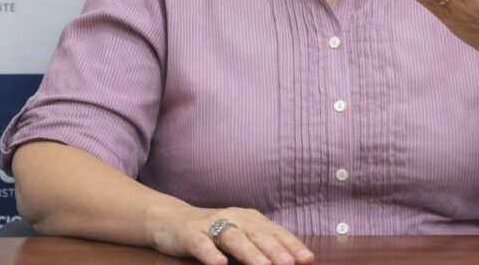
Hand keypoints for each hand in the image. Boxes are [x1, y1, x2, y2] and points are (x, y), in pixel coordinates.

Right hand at [149, 204, 313, 264]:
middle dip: (275, 249)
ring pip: (233, 237)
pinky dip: (210, 253)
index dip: (291, 245)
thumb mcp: (240, 236)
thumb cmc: (213, 232)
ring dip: (249, 252)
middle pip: (258, 234)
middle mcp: (234, 218)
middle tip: (290, 263)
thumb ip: (261, 246)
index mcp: (250, 219)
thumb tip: (290, 261)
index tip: (307, 259)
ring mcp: (211, 224)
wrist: (171, 220)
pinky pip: (201, 244)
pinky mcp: (190, 233)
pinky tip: (219, 264)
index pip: (275, 232)